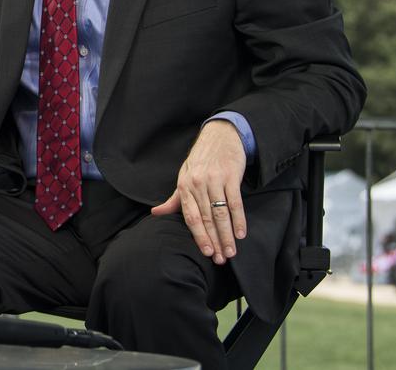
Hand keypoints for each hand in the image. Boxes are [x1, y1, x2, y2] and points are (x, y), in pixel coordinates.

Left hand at [151, 120, 247, 264]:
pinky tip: (241, 233)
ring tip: (231, 252)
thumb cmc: (201, 160)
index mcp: (184, 186)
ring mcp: (215, 180)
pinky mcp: (231, 176)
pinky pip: (236, 202)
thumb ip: (174, 199)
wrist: (220, 135)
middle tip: (220, 259)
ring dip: (227, 235)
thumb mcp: (184, 176)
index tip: (206, 253)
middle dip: (214, 241)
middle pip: (206, 218)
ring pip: (220, 213)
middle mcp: (198, 184)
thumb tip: (155, 213)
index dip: (198, 236)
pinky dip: (239, 219)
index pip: (190, 217)